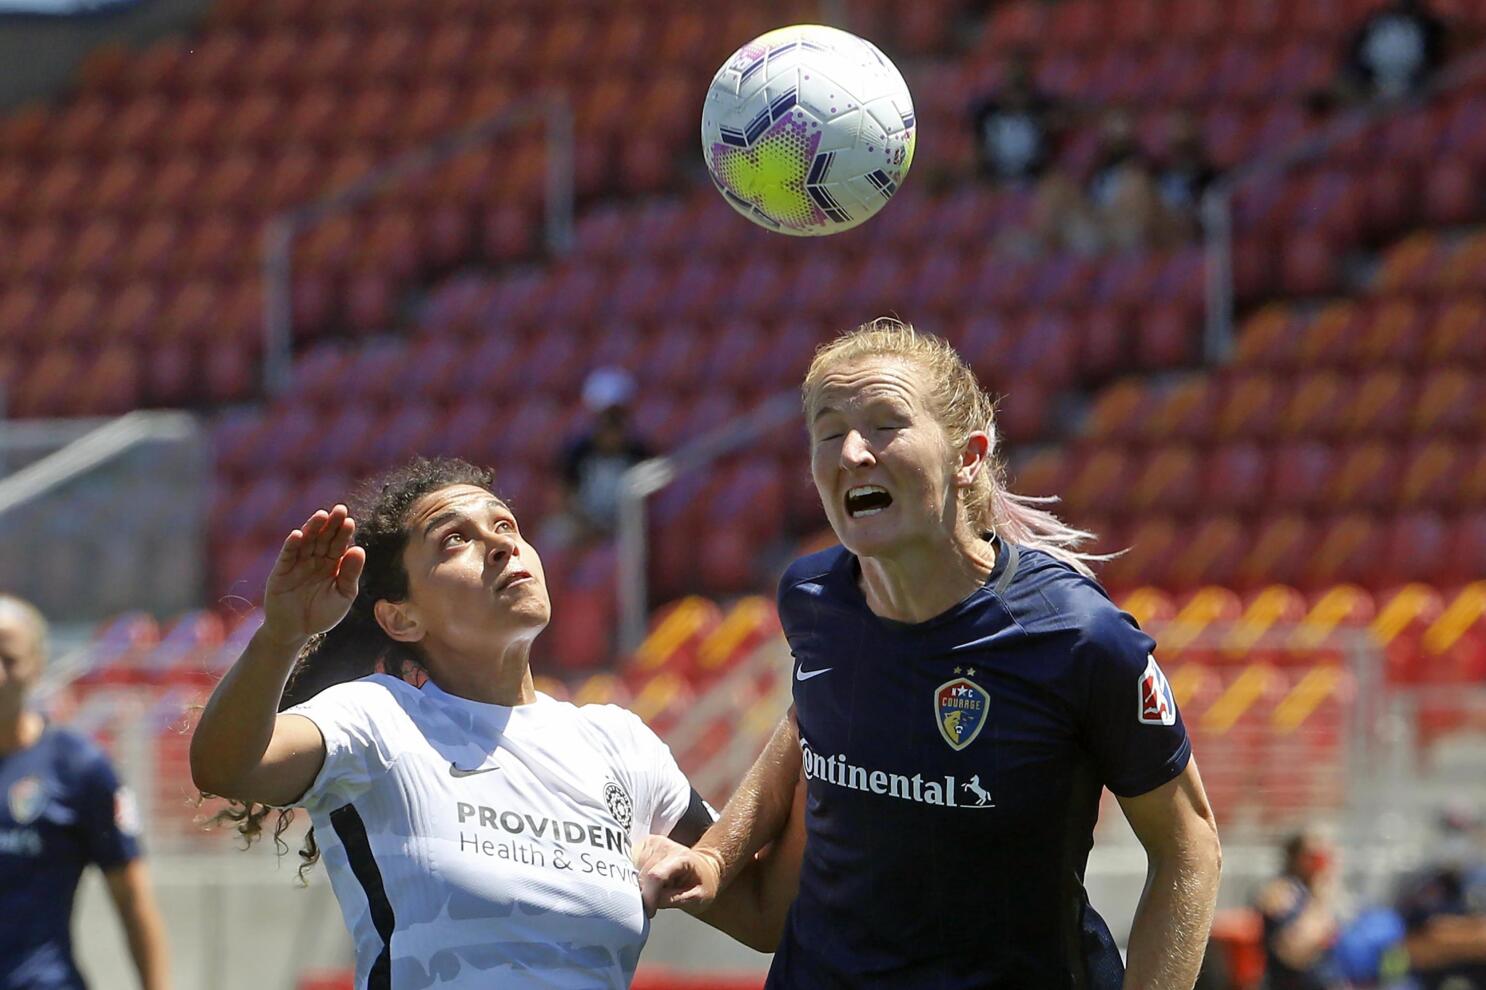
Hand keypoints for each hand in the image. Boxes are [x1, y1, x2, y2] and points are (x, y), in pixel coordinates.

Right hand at [260, 505, 364, 646]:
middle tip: (340, 509)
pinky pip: (287, 556)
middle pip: (324, 538)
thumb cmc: (322, 614)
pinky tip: (297, 535)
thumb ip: (350, 574)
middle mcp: (315, 559)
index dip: (343, 533)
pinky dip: (291, 545)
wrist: (296, 632)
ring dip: (312, 528)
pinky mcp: (280, 572)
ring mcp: (297, 564)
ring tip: (321, 516)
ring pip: (305, 542)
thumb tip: (359, 549)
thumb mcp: (342, 595)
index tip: (350, 521)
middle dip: (331, 524)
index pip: (339, 544)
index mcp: (332, 564)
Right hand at [635, 835, 721, 916]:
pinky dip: (628, 877)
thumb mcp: (698, 898)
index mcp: (680, 856)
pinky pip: (625, 864)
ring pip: (629, 869)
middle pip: (640, 874)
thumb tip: (647, 904)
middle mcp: (662, 845)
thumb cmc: (702, 884)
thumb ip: (673, 900)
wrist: (703, 867)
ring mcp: (649, 843)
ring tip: (650, 892)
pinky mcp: (639, 846)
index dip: (648, 897)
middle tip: (650, 906)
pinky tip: (639, 884)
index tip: (649, 912)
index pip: (655, 876)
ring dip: (634, 886)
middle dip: (641, 894)